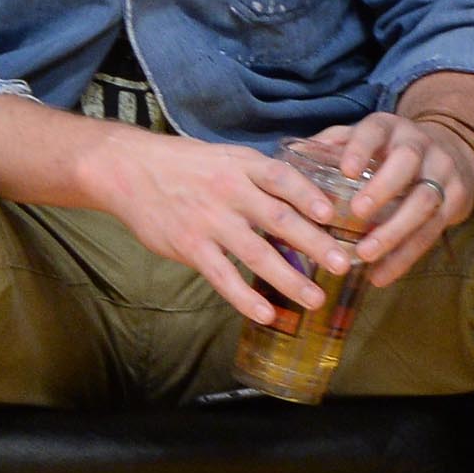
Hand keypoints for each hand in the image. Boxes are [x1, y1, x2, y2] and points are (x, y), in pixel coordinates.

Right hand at [81, 129, 349, 324]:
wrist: (130, 170)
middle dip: (314, 243)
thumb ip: (263, 177)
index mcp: (243, 166)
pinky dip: (244, 298)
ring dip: (288, 278)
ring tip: (315, 299)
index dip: (309, 195)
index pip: (283, 178)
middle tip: (343, 264)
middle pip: (278, 218)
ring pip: (255, 253)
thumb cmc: (188, 165)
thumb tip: (311, 196)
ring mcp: (210, 221)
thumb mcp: (228, 158)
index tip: (334, 214)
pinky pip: (222, 276)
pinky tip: (267, 314)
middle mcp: (230, 191)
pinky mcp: (190, 246)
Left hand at [302, 110, 473, 286]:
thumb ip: (332, 145)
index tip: (345, 171)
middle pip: (406, 163)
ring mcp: (442, 171)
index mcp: (389, 129)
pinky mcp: (456, 199)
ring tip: (366, 254)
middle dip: (383, 188)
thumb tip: (291, 157)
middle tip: (357, 213)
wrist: (453, 152)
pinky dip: (406, 256)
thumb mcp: (366, 139)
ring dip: (395, 230)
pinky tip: (381, 274)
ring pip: (425, 199)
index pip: (374, 132)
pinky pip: (433, 231)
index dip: (361, 149)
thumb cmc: (391, 150)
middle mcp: (419, 145)